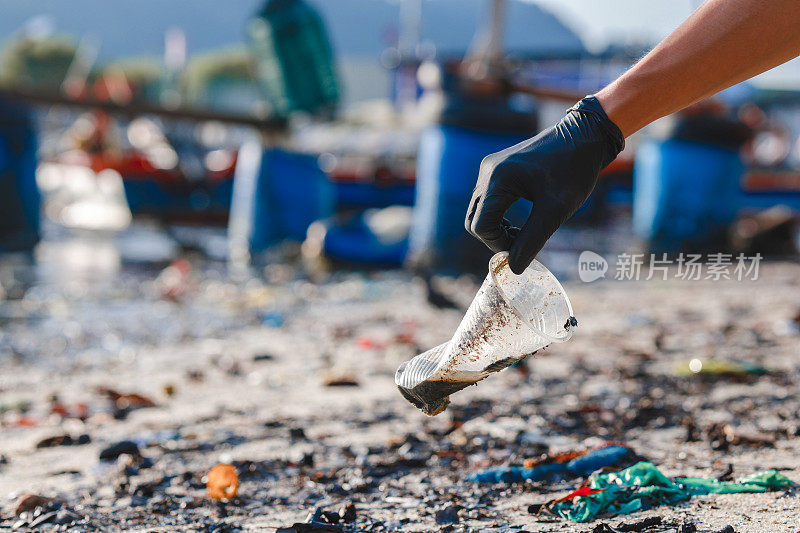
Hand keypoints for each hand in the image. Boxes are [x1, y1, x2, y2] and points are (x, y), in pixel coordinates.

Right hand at [464, 96, 623, 273]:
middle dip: (495, 239)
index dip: (499, 245)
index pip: (481, 226)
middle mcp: (487, 171)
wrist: (585, 136)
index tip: (523, 248)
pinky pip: (487, 201)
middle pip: (474, 220)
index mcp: (498, 179)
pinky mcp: (497, 169)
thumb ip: (532, 240)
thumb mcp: (556, 209)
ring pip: (479, 212)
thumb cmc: (574, 170)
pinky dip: (499, 217)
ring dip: (497, 229)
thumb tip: (514, 268)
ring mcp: (490, 169)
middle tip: (523, 243)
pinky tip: (521, 221)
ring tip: (524, 233)